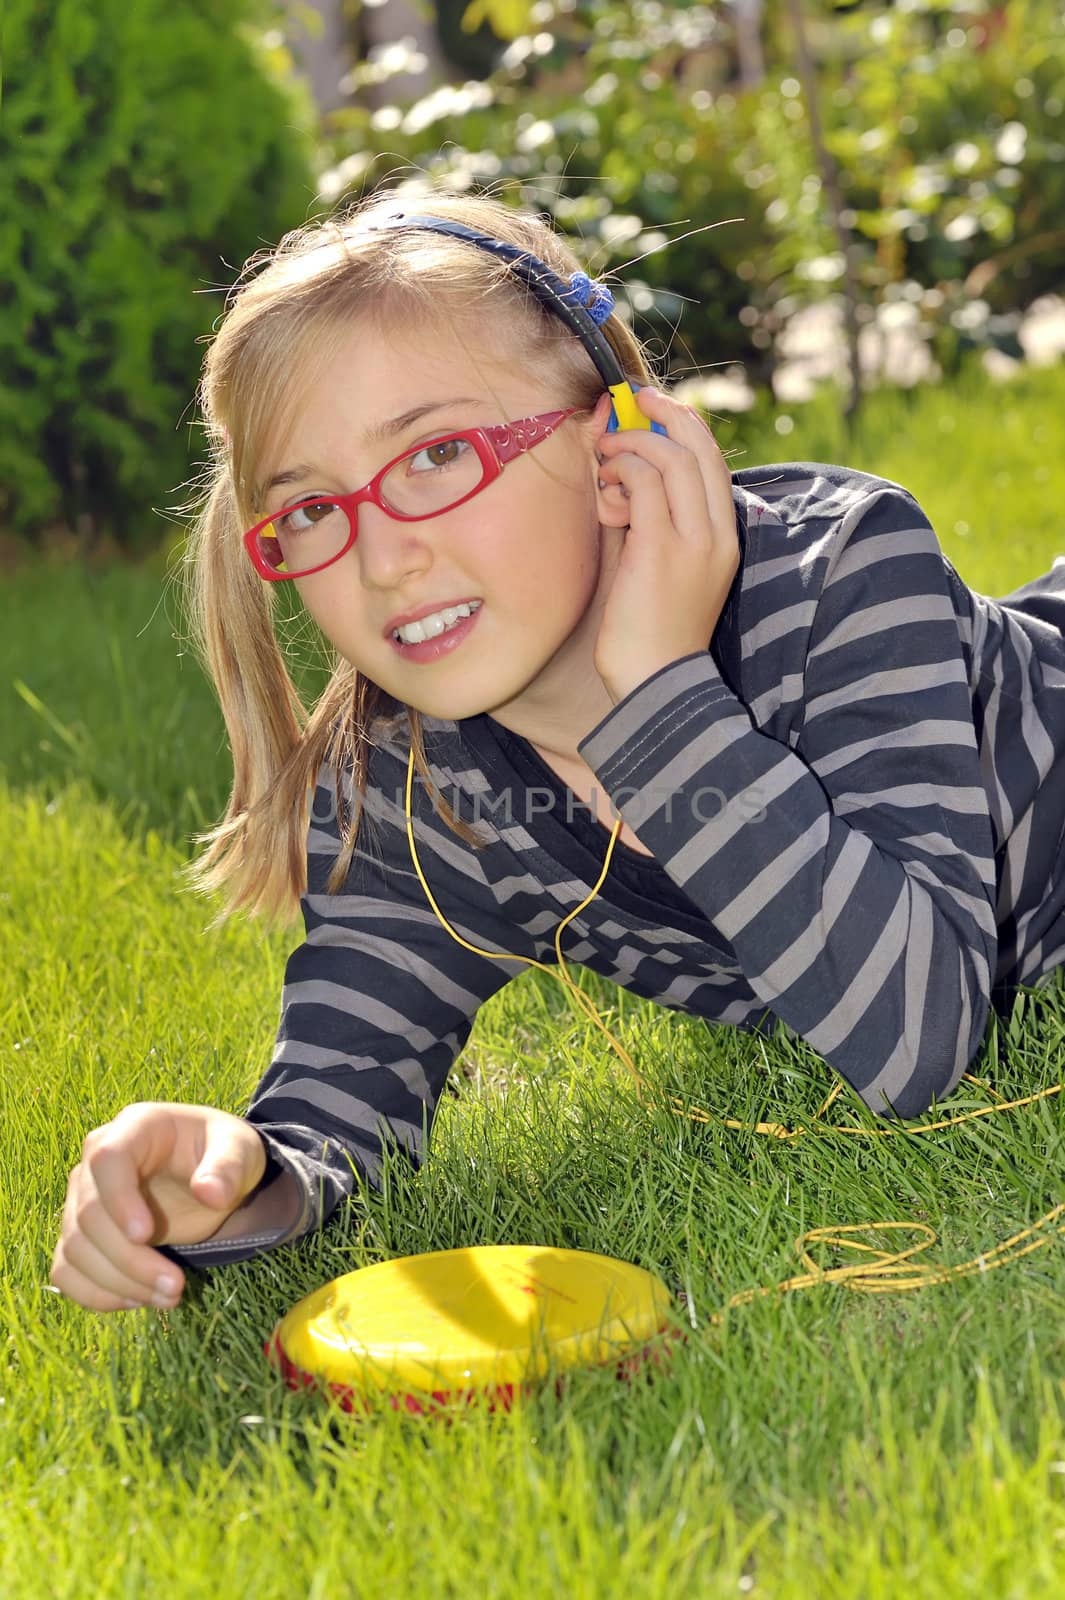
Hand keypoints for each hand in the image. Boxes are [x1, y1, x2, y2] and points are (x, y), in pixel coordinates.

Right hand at [50, 1102, 267, 1312]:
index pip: (107, 1159)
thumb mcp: (240, 1149)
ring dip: (117, 1283)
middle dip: (129, 1259)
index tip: (146, 1235)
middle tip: (176, 1286)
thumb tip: (211, 1194)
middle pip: (88, 1214)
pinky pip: (67, 1271)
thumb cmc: (222, 1152)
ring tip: (168, 1297)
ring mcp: (83, 1199)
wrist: (211, 1174)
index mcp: (135, 1128)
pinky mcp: (82, 1235)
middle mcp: (97, 1161)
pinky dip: (94, 1294)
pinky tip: (137, 1300)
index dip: (119, 1199)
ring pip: (75, 1248)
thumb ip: (228, 1168)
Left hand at [592, 386, 739, 704]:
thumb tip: (620, 479)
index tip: (651, 412)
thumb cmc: (649, 636)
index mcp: (724, 539)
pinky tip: (604, 489)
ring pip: (672, 456)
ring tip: (606, 457)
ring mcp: (694, 541)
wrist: (656, 689)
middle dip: (662, 413)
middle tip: (630, 403)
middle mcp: (716, 534)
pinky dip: (621, 471)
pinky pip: (646, 482)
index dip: (682, 426)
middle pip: (698, 446)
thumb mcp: (656, 570)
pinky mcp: (663, 549)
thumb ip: (646, 523)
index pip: (711, 462)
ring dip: (633, 444)